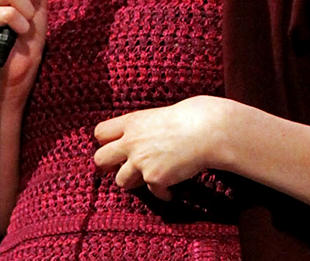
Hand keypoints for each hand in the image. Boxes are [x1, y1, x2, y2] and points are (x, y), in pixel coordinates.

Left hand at [92, 95, 236, 200]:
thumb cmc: (191, 118)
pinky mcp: (154, 178)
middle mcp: (130, 142)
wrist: (209, 131)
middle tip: (122, 169)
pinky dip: (163, 192)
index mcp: (131, 122)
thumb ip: (141, 128)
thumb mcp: (158, 116)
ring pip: (121, 181)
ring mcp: (140, 161)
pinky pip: (153, 192)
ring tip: (149, 178)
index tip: (116, 148)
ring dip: (134, 182)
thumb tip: (133, 140)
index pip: (100, 133)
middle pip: (100, 159)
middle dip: (109, 166)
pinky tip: (172, 189)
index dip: (106, 142)